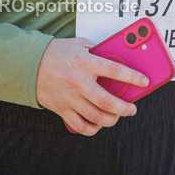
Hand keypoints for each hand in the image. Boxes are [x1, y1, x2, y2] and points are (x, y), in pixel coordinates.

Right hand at [35, 37, 149, 135]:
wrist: (29, 63)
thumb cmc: (58, 52)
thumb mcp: (80, 45)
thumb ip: (98, 51)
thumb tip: (117, 60)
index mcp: (86, 63)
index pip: (116, 71)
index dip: (133, 77)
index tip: (145, 82)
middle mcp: (79, 82)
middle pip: (108, 102)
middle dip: (125, 108)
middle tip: (132, 109)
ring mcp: (70, 97)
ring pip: (96, 117)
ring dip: (111, 120)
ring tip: (117, 116)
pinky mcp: (62, 108)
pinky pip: (80, 125)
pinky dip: (92, 129)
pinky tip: (98, 124)